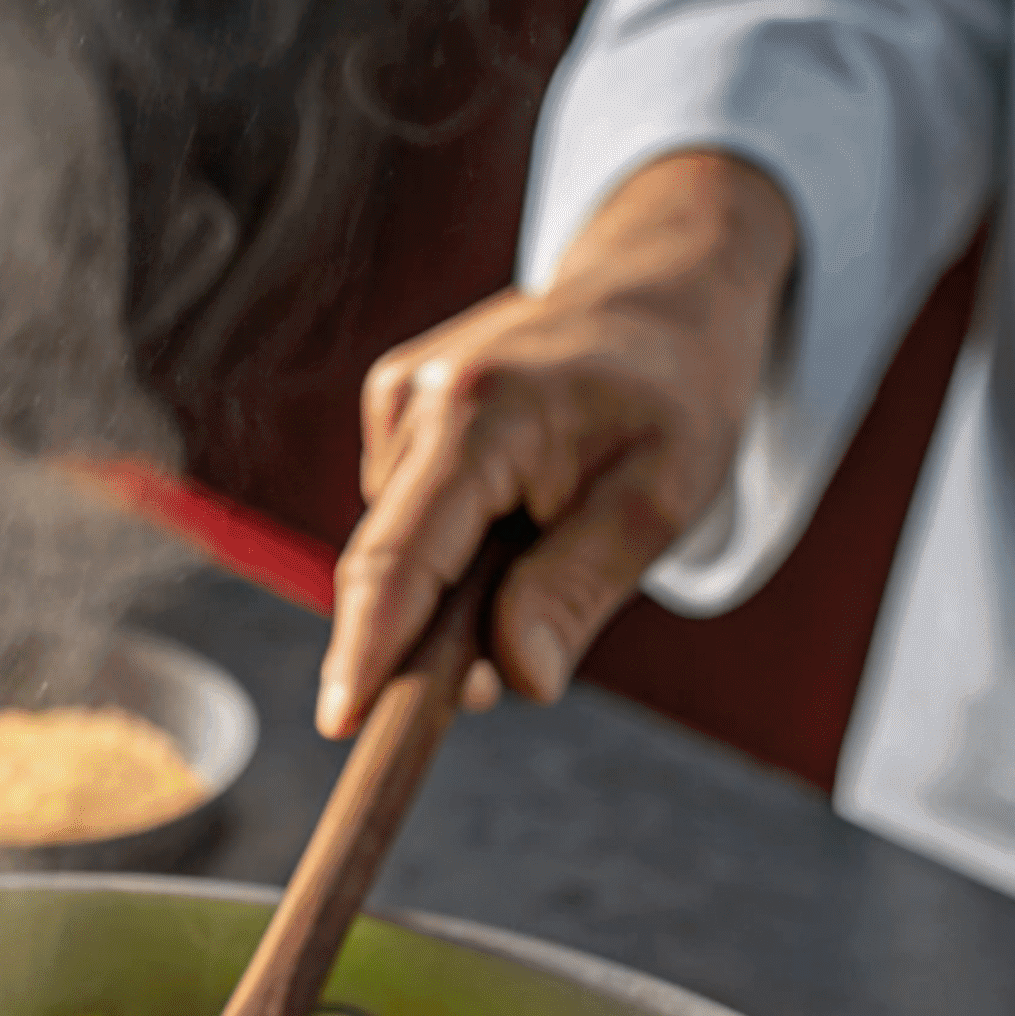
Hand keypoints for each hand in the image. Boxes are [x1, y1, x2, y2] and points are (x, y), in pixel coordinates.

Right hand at [315, 151, 797, 735]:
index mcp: (483, 414)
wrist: (660, 292)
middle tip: (484, 686)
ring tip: (540, 552)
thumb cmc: (673, 397)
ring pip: (397, 556)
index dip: (367, 649)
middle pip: (385, 568)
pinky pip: (406, 525)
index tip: (340, 723)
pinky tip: (511, 518)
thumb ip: (578, 589)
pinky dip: (448, 553)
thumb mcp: (661, 499)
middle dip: (417, 646)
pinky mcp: (392, 411)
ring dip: (450, 595)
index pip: (403, 557)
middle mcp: (417, 401)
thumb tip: (518, 681)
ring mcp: (395, 402)